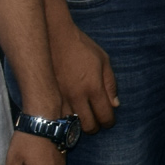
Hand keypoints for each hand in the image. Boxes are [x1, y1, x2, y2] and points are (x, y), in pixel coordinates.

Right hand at [49, 10, 117, 132]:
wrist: (54, 38)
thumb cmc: (82, 47)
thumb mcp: (104, 61)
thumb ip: (110, 84)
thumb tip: (115, 105)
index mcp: (93, 87)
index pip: (104, 116)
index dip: (109, 122)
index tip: (109, 121)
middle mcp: (77, 96)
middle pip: (88, 126)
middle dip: (95, 127)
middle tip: (96, 122)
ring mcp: (60, 97)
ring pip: (71, 124)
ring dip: (78, 124)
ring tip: (82, 117)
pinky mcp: (49, 96)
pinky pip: (58, 116)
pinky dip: (65, 118)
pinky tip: (69, 113)